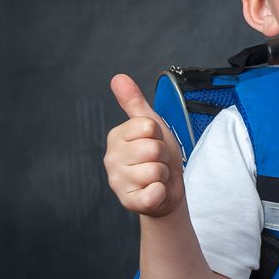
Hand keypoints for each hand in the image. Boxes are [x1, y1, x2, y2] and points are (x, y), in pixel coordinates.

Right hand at [104, 74, 185, 216]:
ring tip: (156, 177)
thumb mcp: (150, 125)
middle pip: (153, 148)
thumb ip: (134, 102)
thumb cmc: (157, 156)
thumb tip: (118, 77)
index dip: (159, 135)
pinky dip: (160, 193)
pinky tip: (154, 192)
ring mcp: (118, 181)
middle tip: (157, 162)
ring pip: (156, 170)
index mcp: (116, 136)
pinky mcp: (129, 201)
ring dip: (163, 175)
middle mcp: (112, 158)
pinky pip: (154, 192)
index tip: (154, 142)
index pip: (148, 126)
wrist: (166, 190)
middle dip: (163, 156)